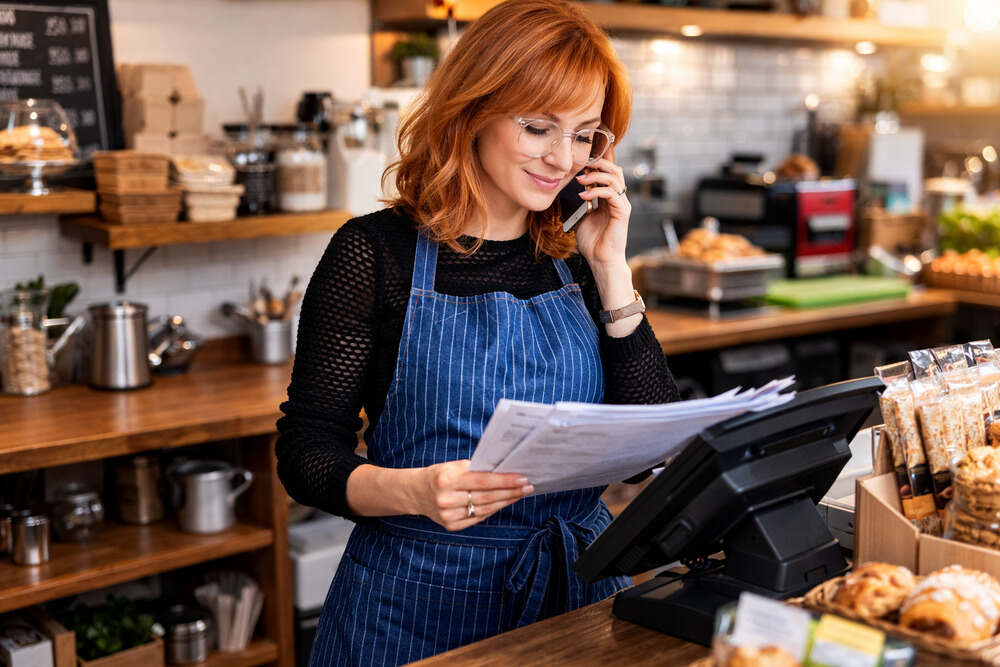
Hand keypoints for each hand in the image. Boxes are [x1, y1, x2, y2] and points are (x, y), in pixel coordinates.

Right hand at [414, 460, 533, 530]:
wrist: (415, 493)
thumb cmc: (439, 475)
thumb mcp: (452, 466)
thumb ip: (475, 469)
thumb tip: (504, 471)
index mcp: (447, 479)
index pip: (482, 481)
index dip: (504, 480)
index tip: (522, 478)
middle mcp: (446, 499)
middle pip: (486, 497)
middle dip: (510, 492)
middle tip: (527, 486)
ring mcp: (448, 515)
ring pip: (485, 510)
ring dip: (505, 501)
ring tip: (519, 494)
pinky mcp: (451, 526)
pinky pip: (478, 518)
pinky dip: (493, 510)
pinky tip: (504, 503)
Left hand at [572, 154, 630, 268]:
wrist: (601, 260)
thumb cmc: (592, 242)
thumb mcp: (580, 217)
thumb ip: (578, 203)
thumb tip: (566, 192)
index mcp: (609, 198)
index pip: (608, 173)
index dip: (599, 161)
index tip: (584, 155)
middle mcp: (618, 198)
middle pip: (614, 169)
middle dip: (599, 162)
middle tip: (582, 162)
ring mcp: (622, 204)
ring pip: (615, 178)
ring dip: (596, 175)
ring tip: (580, 179)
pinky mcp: (623, 212)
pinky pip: (612, 193)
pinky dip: (596, 191)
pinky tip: (583, 195)